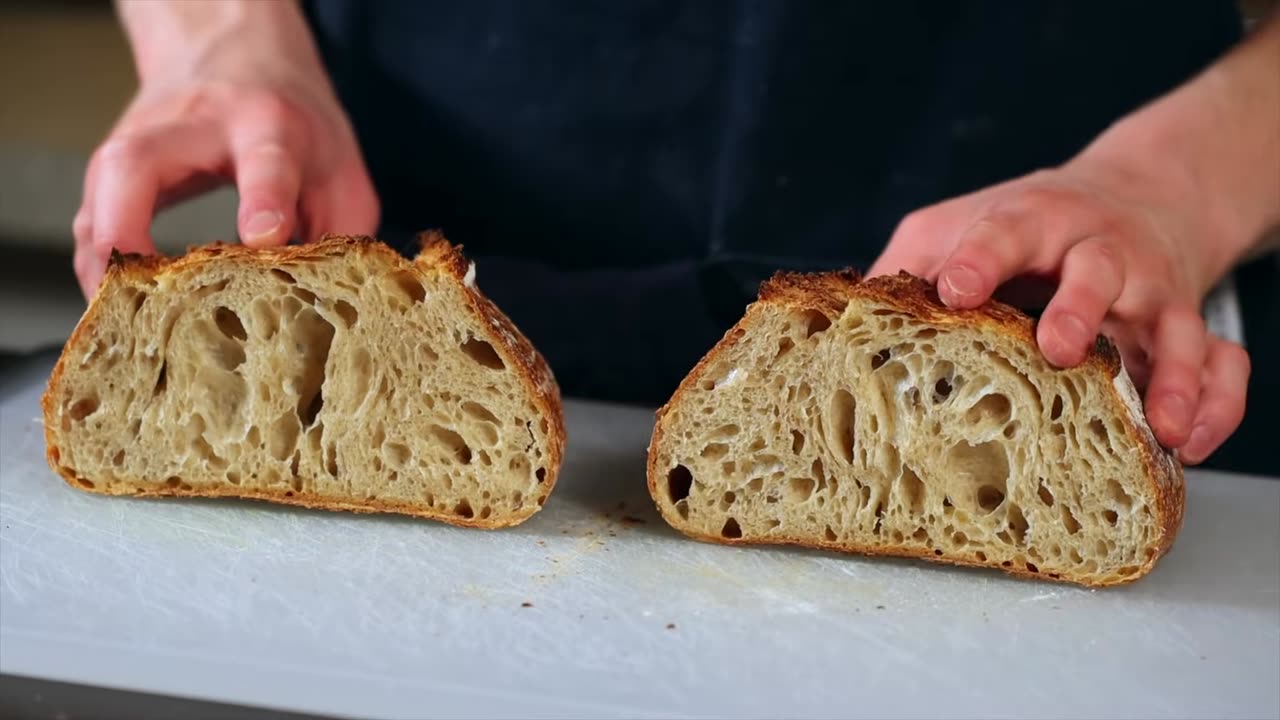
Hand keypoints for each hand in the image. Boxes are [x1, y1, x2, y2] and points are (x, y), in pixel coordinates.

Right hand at [75, 1, 377, 297]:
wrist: (240, 58)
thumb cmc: (298, 130)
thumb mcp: (342, 173)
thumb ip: (339, 235)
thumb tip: (322, 305)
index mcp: (268, 124)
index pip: (265, 158)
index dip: (264, 198)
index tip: (262, 236)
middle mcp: (194, 124)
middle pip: (139, 162)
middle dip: (127, 227)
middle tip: (144, 292)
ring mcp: (142, 141)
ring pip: (101, 191)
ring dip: (102, 259)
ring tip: (123, 318)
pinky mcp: (114, 167)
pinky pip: (93, 216)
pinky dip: (97, 263)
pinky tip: (116, 305)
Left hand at [869, 160, 1249, 464]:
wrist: (1134, 193)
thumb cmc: (1025, 225)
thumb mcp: (957, 224)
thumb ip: (908, 264)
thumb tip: (843, 315)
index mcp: (1032, 222)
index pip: (1002, 230)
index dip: (979, 257)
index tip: (955, 289)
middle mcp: (1097, 251)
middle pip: (1096, 269)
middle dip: (1079, 308)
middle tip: (1057, 348)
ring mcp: (1149, 290)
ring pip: (1173, 324)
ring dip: (1170, 374)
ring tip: (1160, 425)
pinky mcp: (1186, 323)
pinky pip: (1220, 360)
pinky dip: (1216, 401)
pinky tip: (1192, 442)